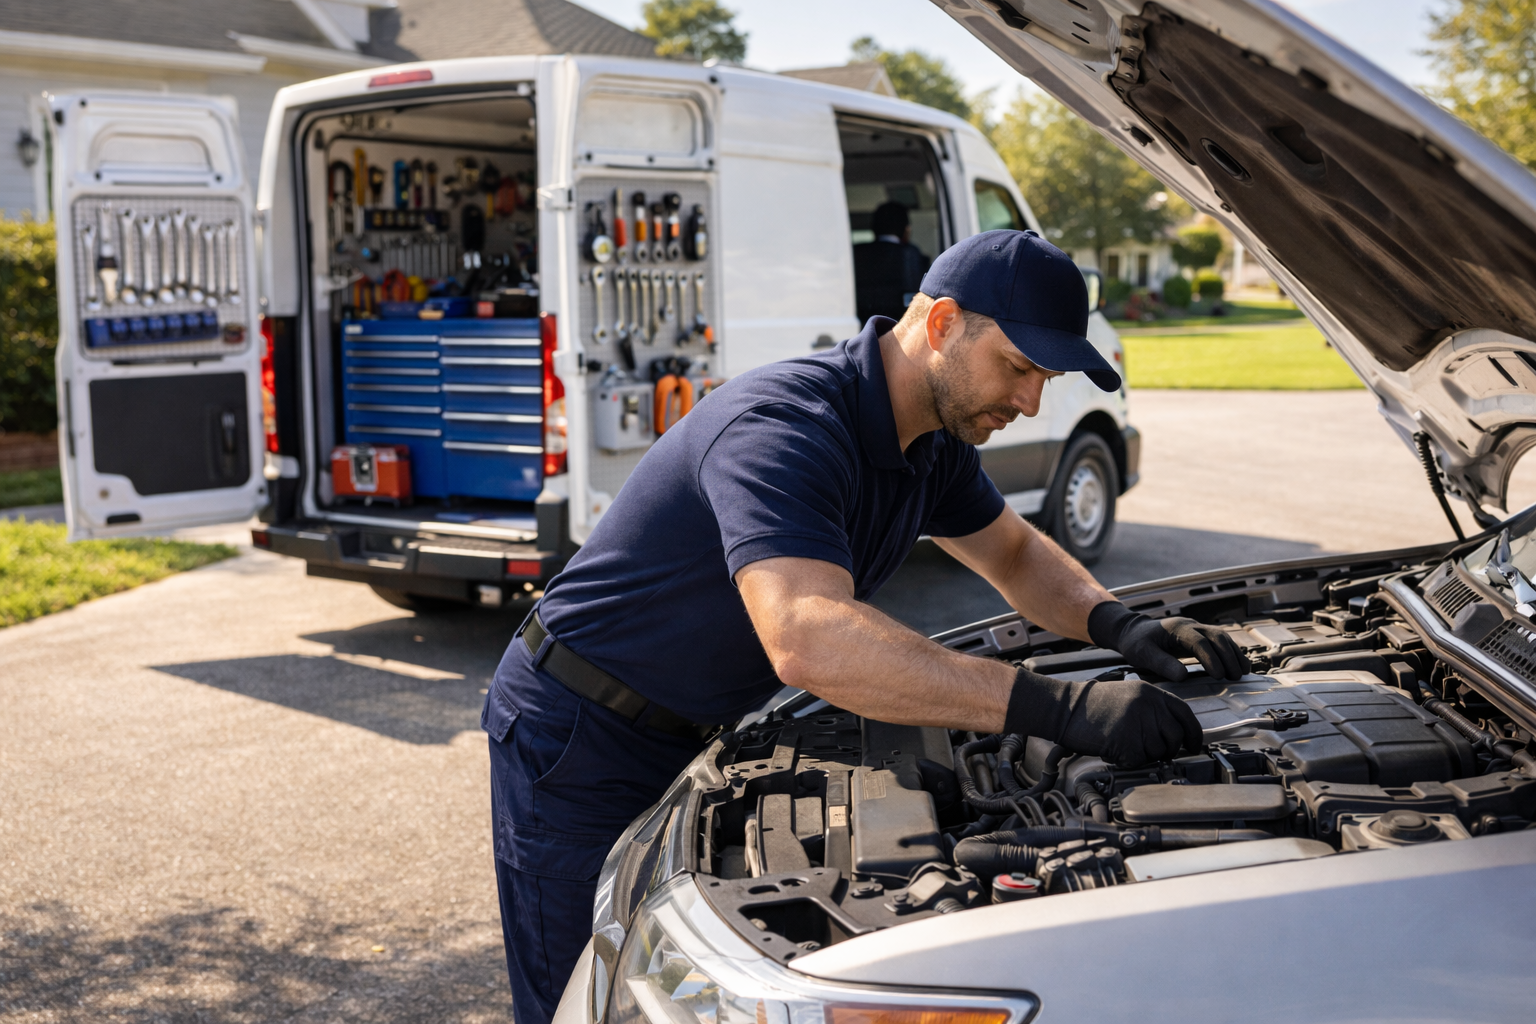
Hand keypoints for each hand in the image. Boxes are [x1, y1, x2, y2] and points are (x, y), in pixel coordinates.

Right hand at [1004, 668, 1203, 765]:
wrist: (1064, 708)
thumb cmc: (1092, 705)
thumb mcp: (1129, 695)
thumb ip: (1153, 709)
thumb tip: (1175, 733)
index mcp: (1151, 693)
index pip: (1185, 715)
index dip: (1193, 734)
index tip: (1193, 746)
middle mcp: (1148, 706)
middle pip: (1175, 737)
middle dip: (1168, 749)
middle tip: (1153, 751)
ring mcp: (1138, 724)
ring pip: (1158, 752)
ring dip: (1144, 755)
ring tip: (1124, 744)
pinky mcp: (1126, 743)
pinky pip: (1138, 761)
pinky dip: (1127, 761)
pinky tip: (1113, 749)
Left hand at [1087, 602, 1248, 680]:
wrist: (1133, 631)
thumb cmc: (1136, 643)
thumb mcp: (1142, 653)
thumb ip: (1161, 664)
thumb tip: (1183, 676)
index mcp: (1176, 628)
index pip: (1199, 642)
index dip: (1211, 658)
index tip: (1218, 676)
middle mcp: (1190, 625)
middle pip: (1217, 637)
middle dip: (1229, 656)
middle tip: (1235, 677)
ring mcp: (1197, 628)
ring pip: (1222, 637)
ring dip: (1234, 654)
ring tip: (1242, 674)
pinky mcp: (1201, 635)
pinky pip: (1221, 641)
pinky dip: (1232, 653)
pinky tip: (1238, 666)